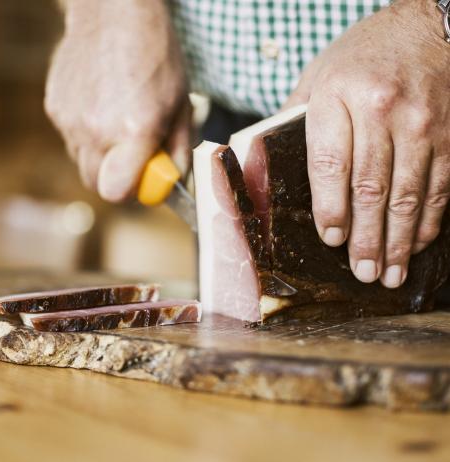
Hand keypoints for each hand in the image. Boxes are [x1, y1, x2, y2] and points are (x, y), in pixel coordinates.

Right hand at [45, 0, 190, 201]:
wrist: (114, 13)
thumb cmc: (154, 55)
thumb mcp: (180, 102)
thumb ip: (176, 148)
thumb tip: (172, 179)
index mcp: (134, 131)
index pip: (116, 192)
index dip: (130, 192)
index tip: (142, 180)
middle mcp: (97, 130)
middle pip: (95, 184)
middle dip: (114, 178)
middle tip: (131, 157)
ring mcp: (71, 120)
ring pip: (81, 160)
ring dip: (100, 154)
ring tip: (115, 120)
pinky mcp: (55, 108)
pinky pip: (70, 137)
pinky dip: (84, 131)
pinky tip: (99, 103)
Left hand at [284, 0, 449, 287]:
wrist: (429, 24)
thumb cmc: (363, 54)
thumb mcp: (318, 75)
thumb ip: (293, 117)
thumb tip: (259, 156)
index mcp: (338, 98)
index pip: (330, 164)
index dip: (330, 207)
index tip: (331, 237)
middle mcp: (381, 112)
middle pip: (370, 188)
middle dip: (366, 238)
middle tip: (362, 272)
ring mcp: (420, 124)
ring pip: (407, 195)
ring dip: (397, 241)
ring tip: (389, 274)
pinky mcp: (449, 134)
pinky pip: (439, 186)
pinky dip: (427, 220)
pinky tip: (417, 244)